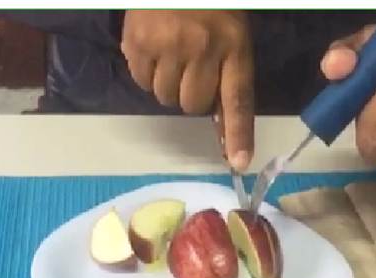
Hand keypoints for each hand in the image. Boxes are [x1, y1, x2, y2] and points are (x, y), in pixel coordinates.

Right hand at [121, 10, 253, 171]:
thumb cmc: (213, 3)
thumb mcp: (233, 33)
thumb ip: (229, 76)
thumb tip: (224, 131)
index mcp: (234, 46)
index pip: (237, 99)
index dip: (238, 134)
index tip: (238, 163)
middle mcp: (202, 49)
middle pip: (192, 105)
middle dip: (192, 95)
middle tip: (192, 67)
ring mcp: (167, 45)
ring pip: (165, 97)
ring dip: (168, 84)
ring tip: (171, 53)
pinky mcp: (137, 42)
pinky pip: (141, 81)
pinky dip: (146, 71)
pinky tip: (153, 47)